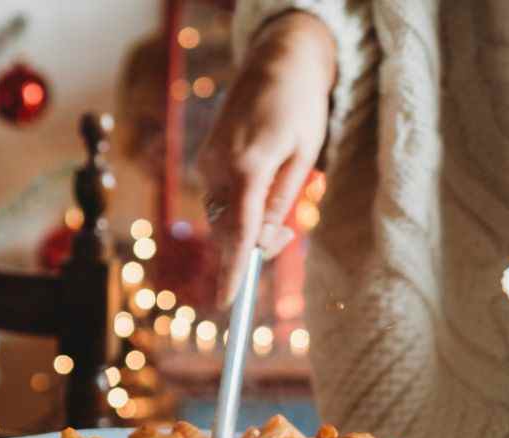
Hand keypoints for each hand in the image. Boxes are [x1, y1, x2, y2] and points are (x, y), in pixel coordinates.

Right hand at [197, 11, 336, 306]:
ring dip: (246, 224)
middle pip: (228, 230)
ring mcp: (206, 162)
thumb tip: (263, 243)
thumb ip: (280, 202)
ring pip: (223, 217)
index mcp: (248, 166)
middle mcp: (218, 166)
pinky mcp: (204, 159)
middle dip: (250, 245)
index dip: (233, 271)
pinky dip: (238, 207)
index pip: (239, 232)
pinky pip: (219, 199)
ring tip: (278, 200)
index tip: (227, 303)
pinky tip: (260, 187)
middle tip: (286, 235)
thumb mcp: (304, 156)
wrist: (276, 63)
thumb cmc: (300, 107)